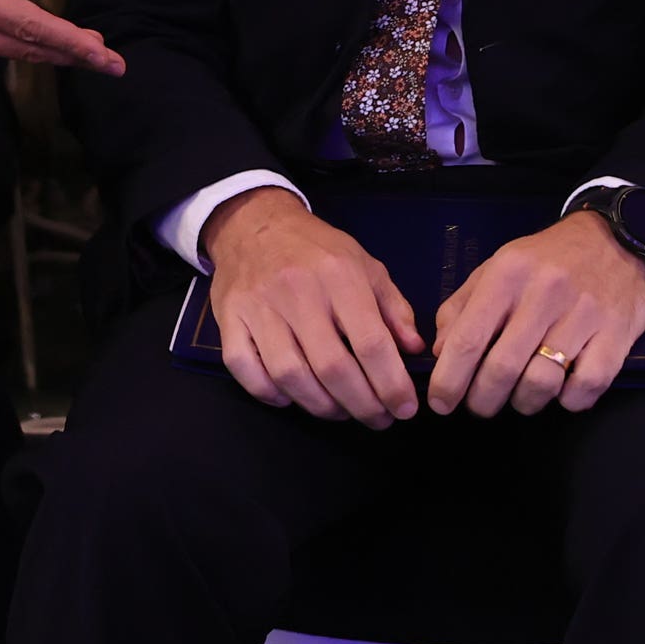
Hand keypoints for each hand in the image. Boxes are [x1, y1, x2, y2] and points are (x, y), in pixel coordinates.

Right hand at [0, 0, 121, 73]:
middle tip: (110, 62)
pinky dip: (7, 49)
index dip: (73, 41)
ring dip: (41, 52)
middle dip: (71, 54)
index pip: (31, 26)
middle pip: (26, 47)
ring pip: (3, 52)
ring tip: (72, 49)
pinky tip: (14, 43)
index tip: (107, 55)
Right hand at [202, 188, 421, 428]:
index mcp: (340, 276)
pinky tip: (291, 397)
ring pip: (290, 374)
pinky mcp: (230, 318)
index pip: (370, 342)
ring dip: (320, 406)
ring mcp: (259, 307)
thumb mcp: (366, 266)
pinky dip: (269, 393)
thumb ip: (394, 308)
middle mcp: (298, 292)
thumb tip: (414, 351)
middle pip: (331, 367)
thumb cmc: (317, 250)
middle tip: (378, 418)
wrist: (256, 224)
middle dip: (361, 404)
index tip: (404, 409)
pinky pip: (245, 369)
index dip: (391, 383)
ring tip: (341, 411)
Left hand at [428, 209, 644, 419]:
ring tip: (522, 394)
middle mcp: (545, 292)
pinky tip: (562, 389)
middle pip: (502, 369)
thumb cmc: (547, 260)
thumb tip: (441, 353)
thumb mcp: (496, 269)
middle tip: (481, 404)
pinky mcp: (617, 333)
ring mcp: (584, 314)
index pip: (468, 339)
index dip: (449, 381)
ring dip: (524, 402)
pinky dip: (568, 400)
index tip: (440, 403)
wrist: (613, 239)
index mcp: (508, 275)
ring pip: (542, 383)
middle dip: (483, 400)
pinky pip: (585, 387)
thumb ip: (461, 308)